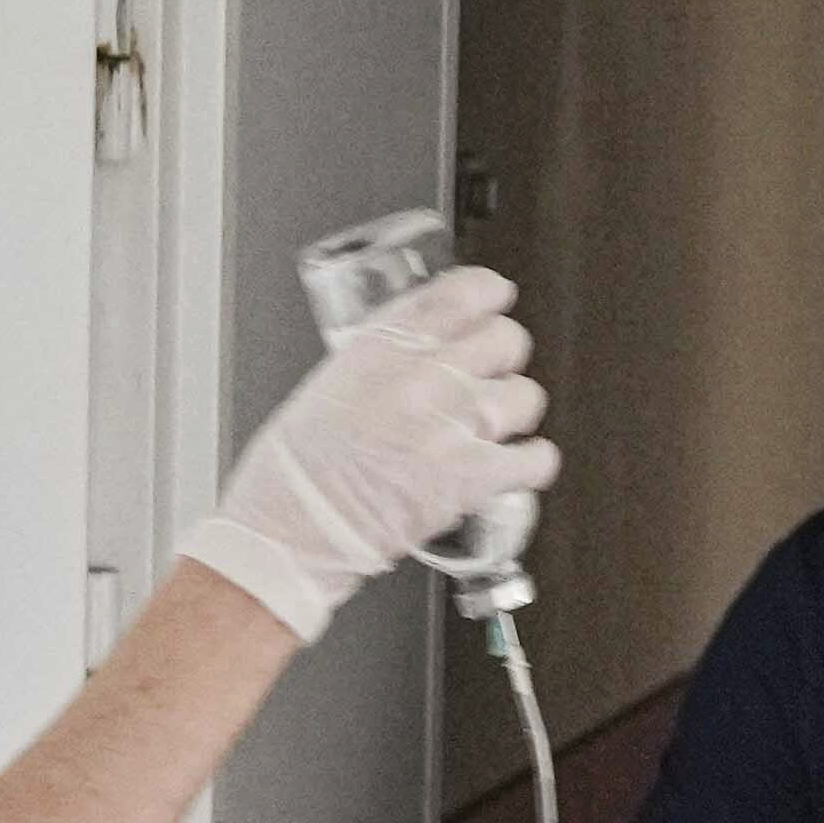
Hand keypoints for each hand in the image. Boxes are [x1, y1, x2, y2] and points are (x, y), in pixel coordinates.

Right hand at [182, 267, 557, 641]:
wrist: (287, 530)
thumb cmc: (297, 468)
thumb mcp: (331, 382)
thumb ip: (385, 356)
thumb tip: (427, 346)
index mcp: (382, 346)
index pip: (463, 293)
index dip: (491, 293)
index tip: (496, 302)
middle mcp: (420, 377)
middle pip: (506, 339)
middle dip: (503, 359)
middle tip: (490, 376)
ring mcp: (448, 427)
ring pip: (526, 396)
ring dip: (514, 414)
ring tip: (493, 429)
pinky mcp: (469, 478)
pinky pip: (536, 458)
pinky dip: (531, 465)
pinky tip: (513, 467)